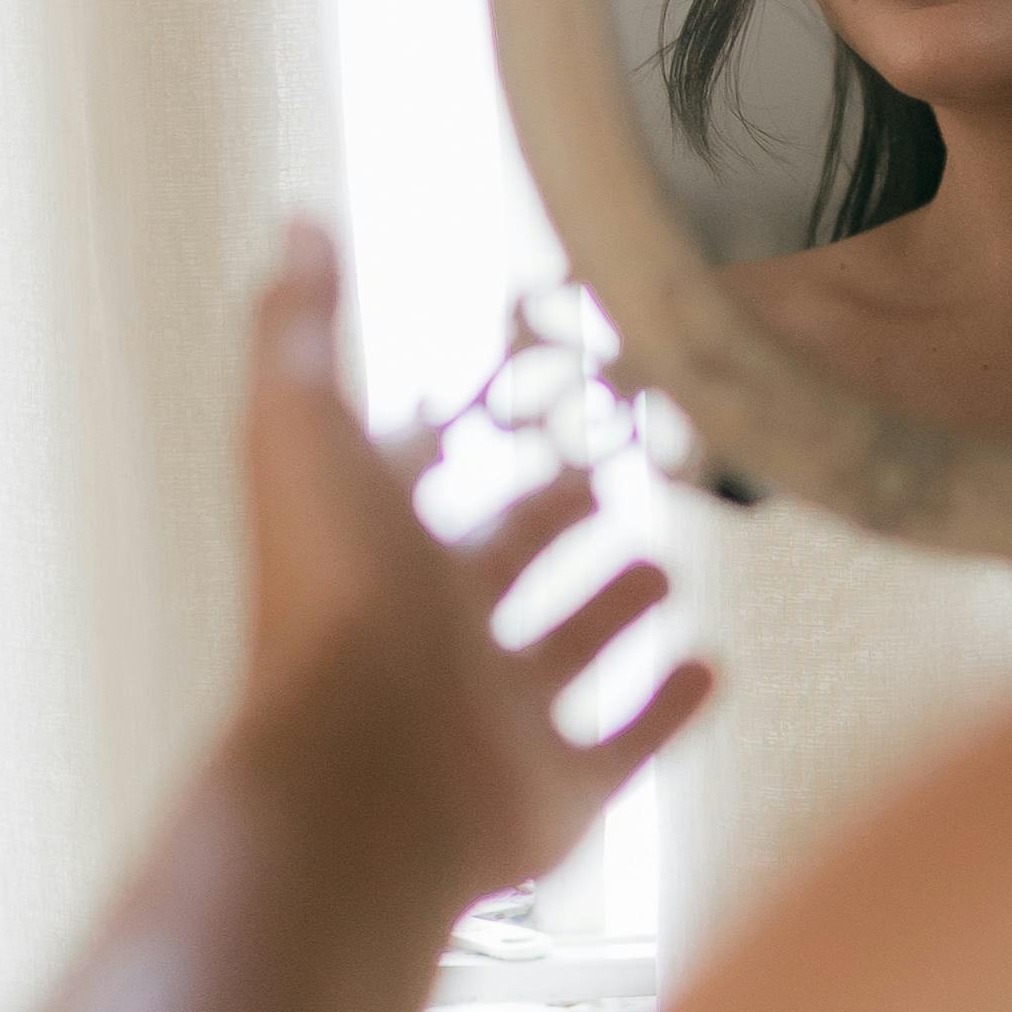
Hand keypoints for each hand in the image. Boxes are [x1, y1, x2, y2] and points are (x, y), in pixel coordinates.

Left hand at [238, 228, 710, 921]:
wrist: (356, 781)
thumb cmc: (330, 600)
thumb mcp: (301, 429)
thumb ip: (299, 326)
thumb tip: (298, 218)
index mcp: (371, 551)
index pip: (417, 483)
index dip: (453, 440)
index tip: (508, 400)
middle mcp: (431, 634)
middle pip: (499, 564)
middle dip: (548, 520)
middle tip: (606, 478)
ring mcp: (496, 719)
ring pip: (564, 651)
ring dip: (609, 608)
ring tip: (661, 562)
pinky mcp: (557, 793)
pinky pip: (623, 746)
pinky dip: (667, 709)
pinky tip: (713, 666)